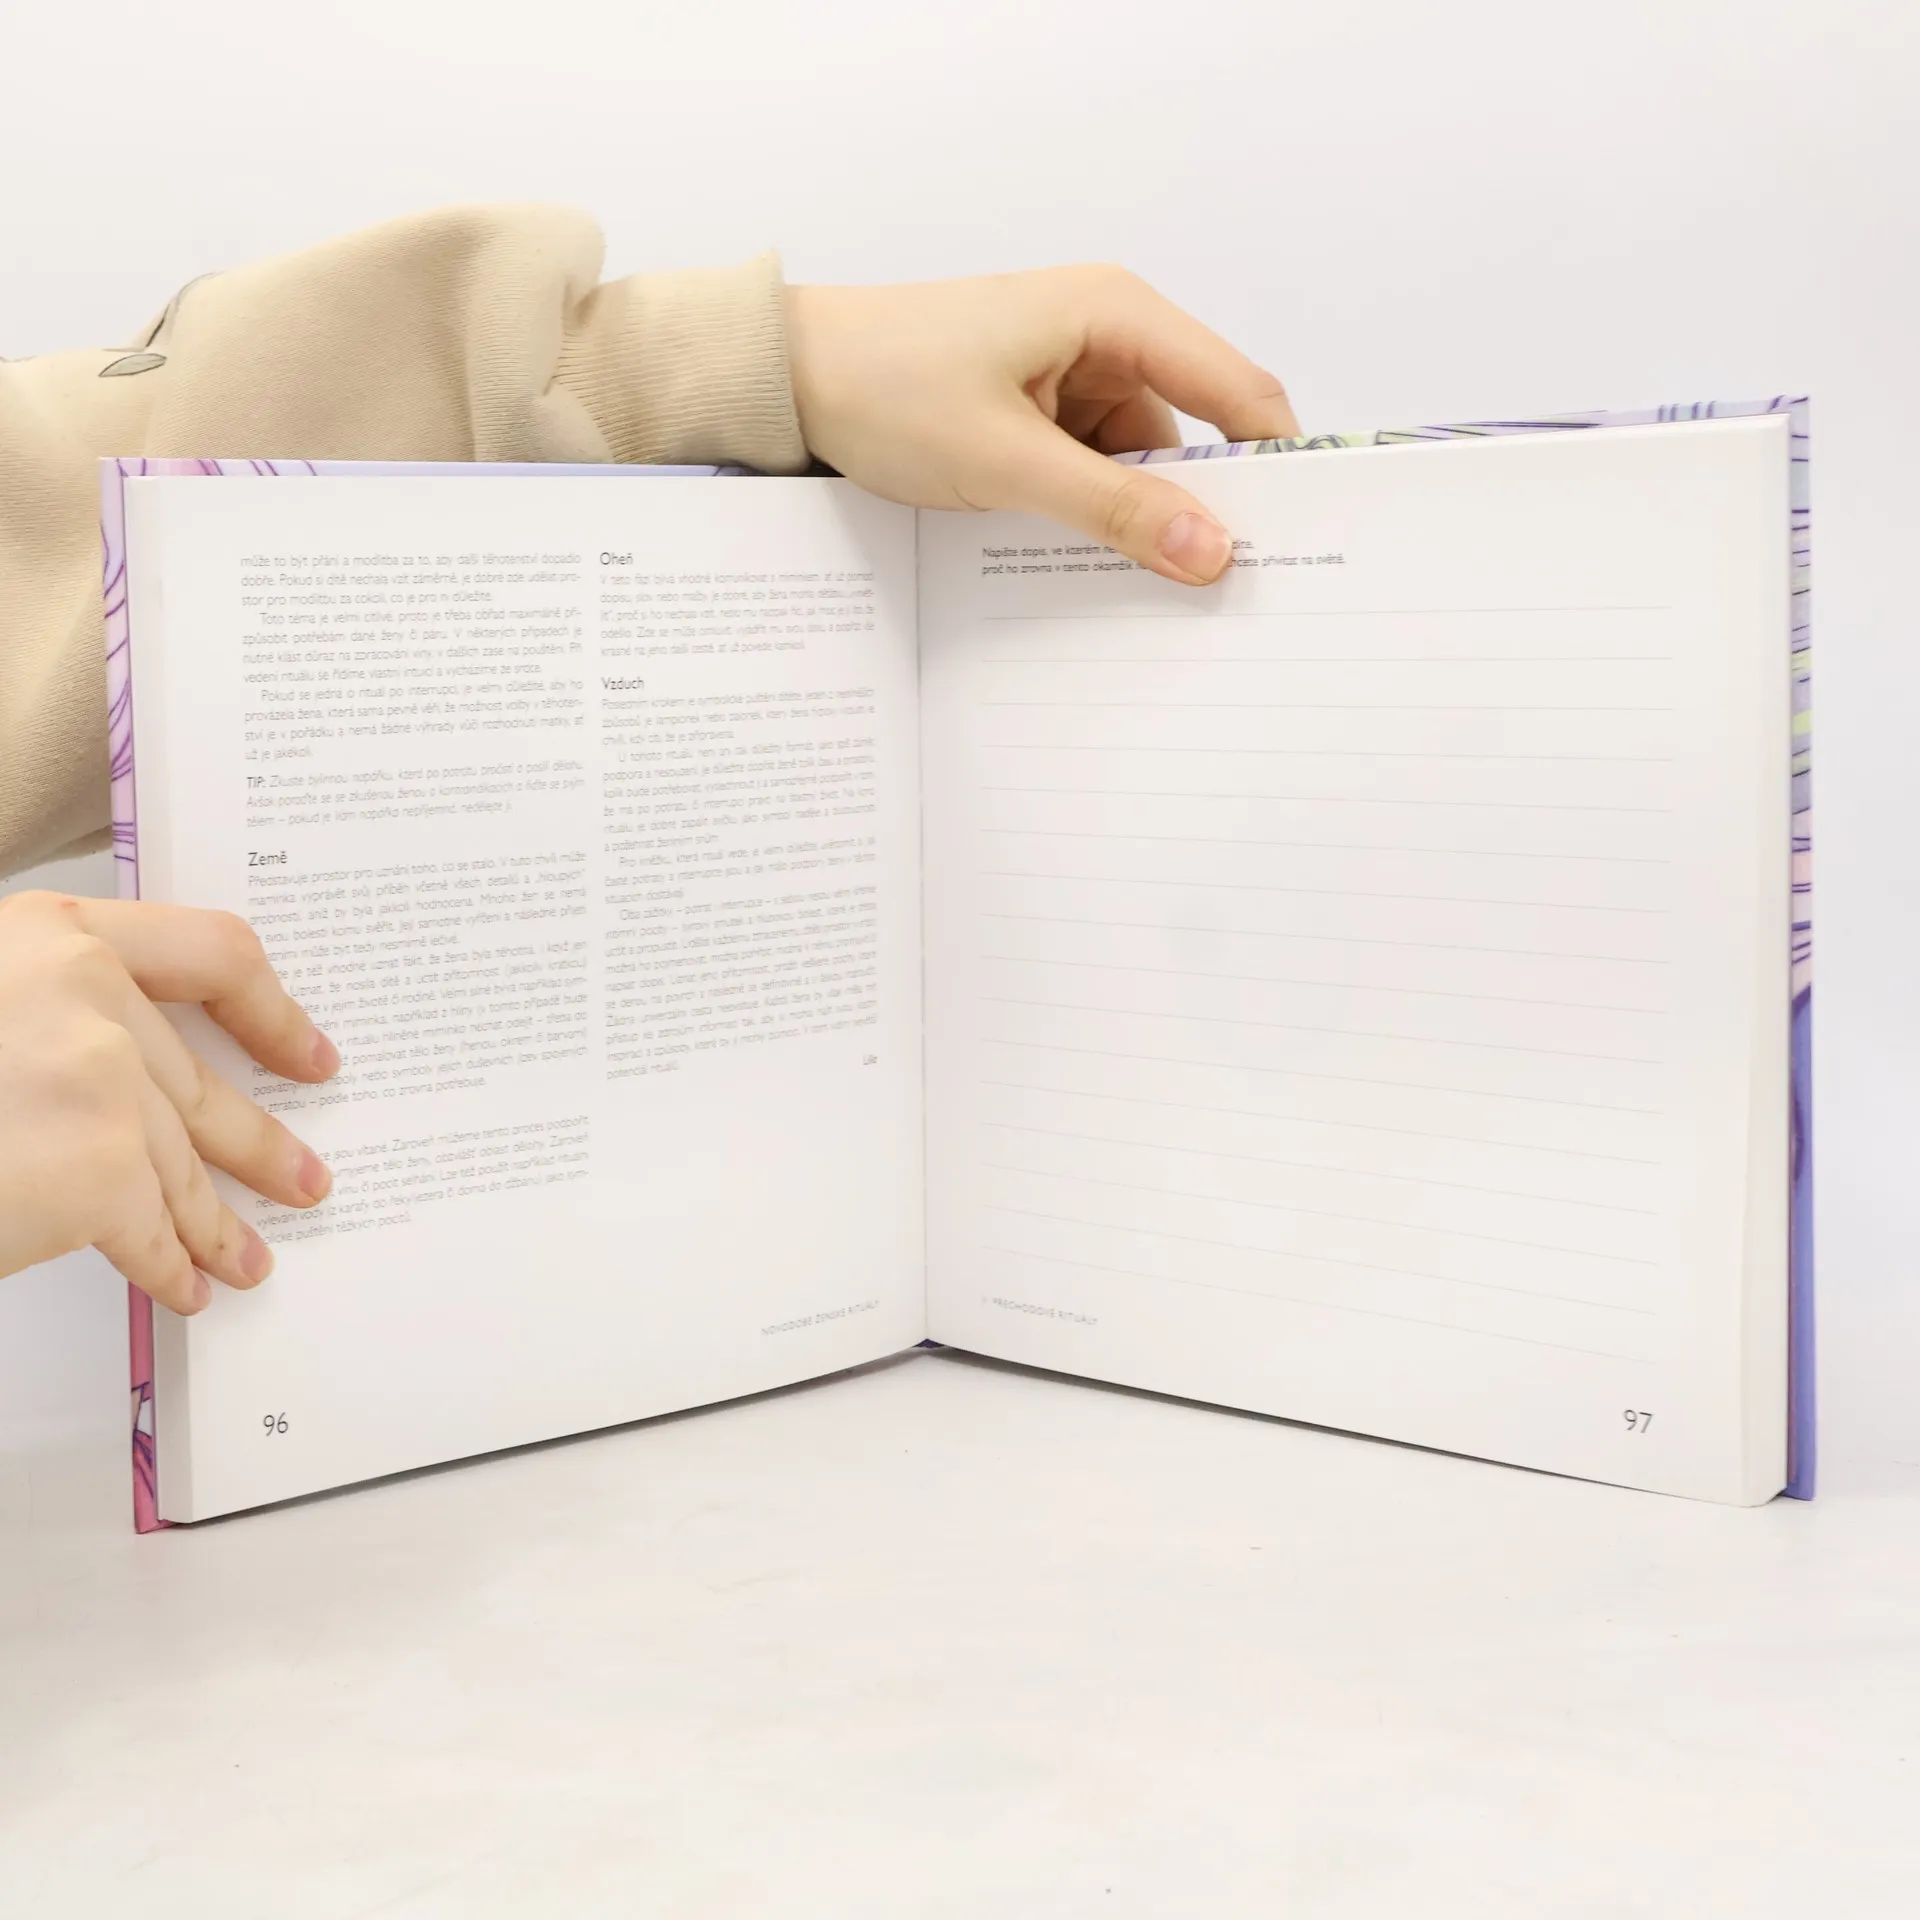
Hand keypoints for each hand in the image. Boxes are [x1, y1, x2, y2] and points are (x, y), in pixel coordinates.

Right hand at [0, 892, 337, 1313]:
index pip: (210, 953)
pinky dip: (169, 1267)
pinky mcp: (95, 1168)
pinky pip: (151, 1230)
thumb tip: (136, 1071)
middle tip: (302, 1178)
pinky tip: (184, 1289)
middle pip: (196, 1082)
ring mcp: (98, 1077)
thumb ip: (45, 1013)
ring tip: (247, 1259)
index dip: (272, 1011)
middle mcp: (84, 990)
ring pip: (181, 1164)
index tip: (310, 1055)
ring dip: (217, 1222)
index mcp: (49, 932)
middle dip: (253, 1144)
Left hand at [784, 266, 1298, 584]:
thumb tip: (1212, 554)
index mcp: (1116, 315)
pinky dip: (1095, 517)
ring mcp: (1072, 378)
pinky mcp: (1040, 415)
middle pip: (1196, 435)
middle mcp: (1108, 336)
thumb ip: (1114, 511)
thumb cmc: (888, 386)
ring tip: (1148, 596)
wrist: (788, 380)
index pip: (1238, 392)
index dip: (1280, 464)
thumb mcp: (1008, 461)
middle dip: (1205, 508)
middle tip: (1226, 593)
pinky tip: (1089, 566)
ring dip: (1140, 523)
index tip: (1306, 541)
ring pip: (1142, 467)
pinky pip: (1095, 474)